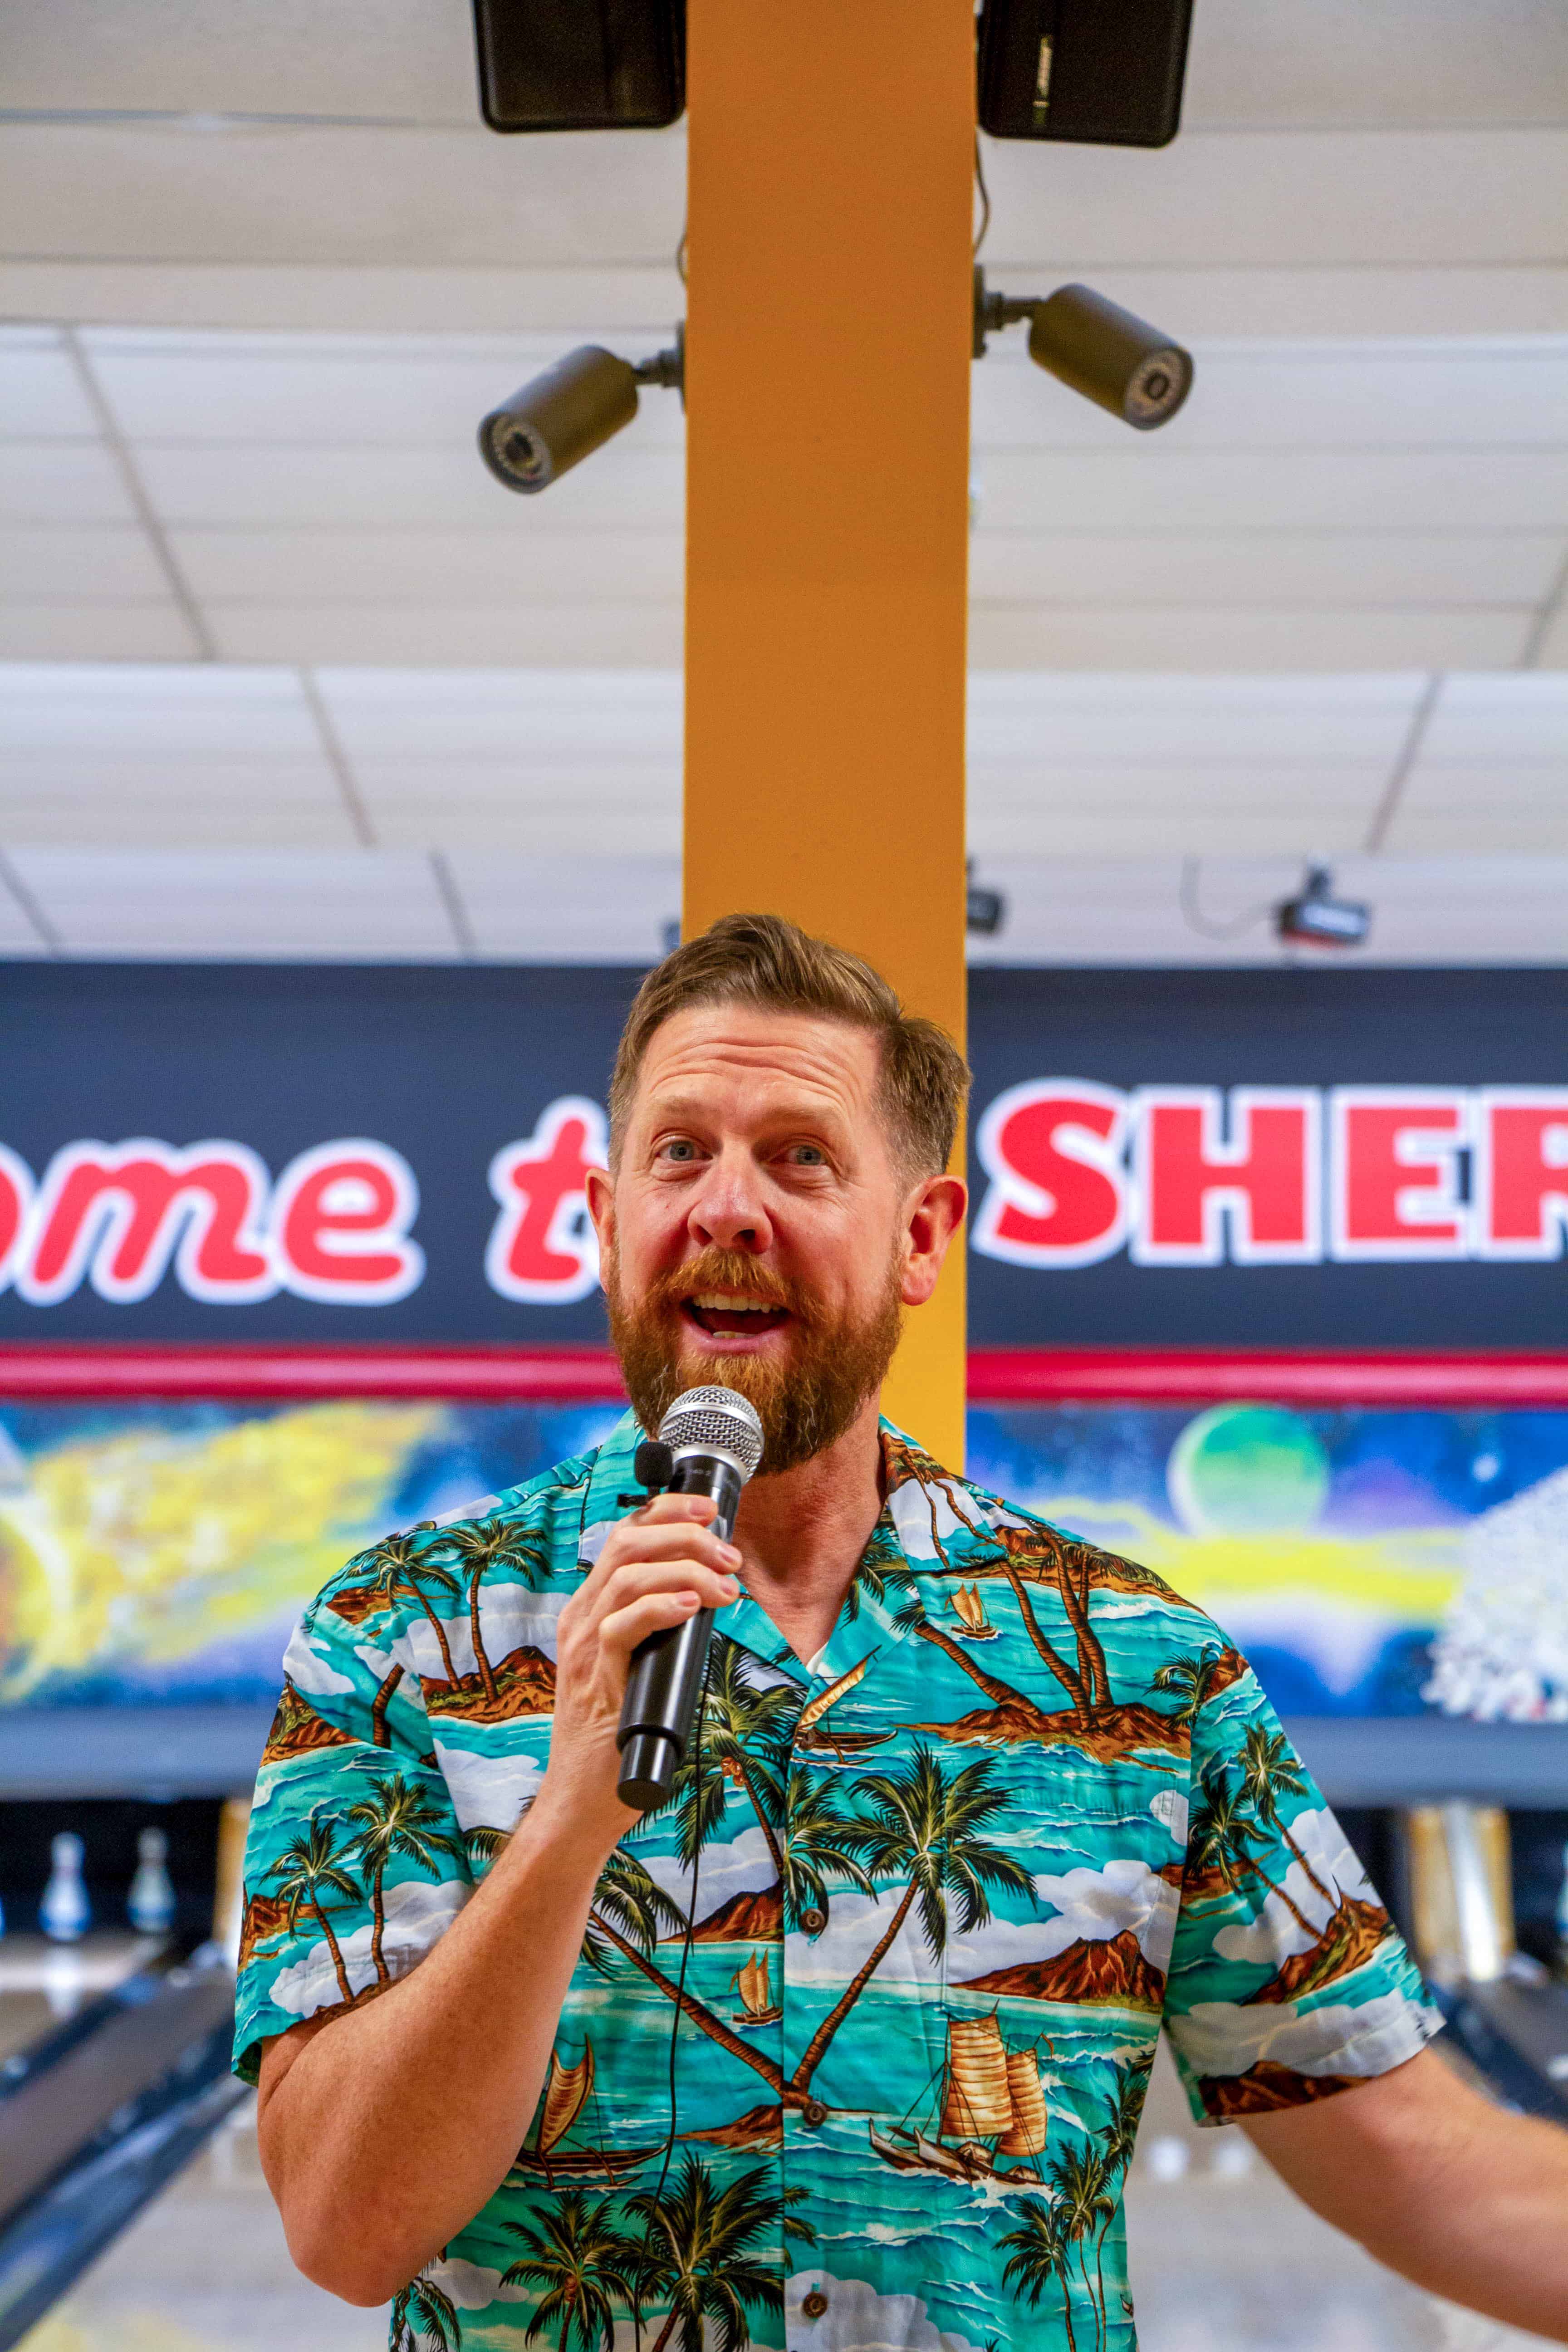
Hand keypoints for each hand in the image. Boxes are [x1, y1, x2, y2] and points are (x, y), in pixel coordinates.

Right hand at [535, 1492, 741, 1853]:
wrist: (580, 1800)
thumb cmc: (618, 1737)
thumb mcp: (639, 1667)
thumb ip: (658, 1631)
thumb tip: (710, 1596)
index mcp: (590, 1610)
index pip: (624, 1537)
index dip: (667, 1511)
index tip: (711, 1509)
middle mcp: (581, 1619)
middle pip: (627, 1543)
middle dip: (684, 1532)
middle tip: (730, 1552)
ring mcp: (584, 1648)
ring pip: (628, 1576)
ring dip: (686, 1568)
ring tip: (727, 1584)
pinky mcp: (596, 1679)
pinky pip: (622, 1626)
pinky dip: (662, 1607)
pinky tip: (694, 1606)